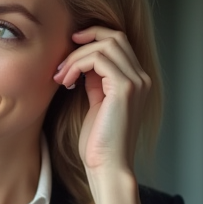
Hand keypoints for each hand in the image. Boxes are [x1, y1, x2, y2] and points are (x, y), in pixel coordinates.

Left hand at [52, 26, 151, 175]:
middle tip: (61, 61)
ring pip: (105, 44)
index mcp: (137, 81)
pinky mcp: (125, 88)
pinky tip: (66, 81)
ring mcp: (136, 82)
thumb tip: (83, 61)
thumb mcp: (97, 103)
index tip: (69, 52)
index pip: (118, 43)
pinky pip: (98, 59)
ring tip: (60, 77)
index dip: (92, 40)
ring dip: (76, 56)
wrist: (108, 166)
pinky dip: (77, 64)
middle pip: (114, 37)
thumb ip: (96, 81)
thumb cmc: (98, 142)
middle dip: (84, 41)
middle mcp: (142, 78)